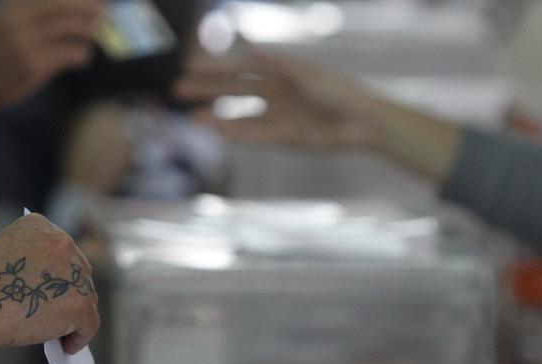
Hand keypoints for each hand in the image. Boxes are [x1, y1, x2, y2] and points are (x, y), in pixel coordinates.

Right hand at [0, 0, 100, 110]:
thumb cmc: (0, 44)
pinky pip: (72, 54)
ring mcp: (26, 40)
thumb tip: (85, 6)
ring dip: (90, 32)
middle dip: (94, 7)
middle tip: (105, 13)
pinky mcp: (33, 64)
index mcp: (16, 1)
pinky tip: (80, 58)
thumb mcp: (11, 14)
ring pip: (76, 28)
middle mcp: (20, 16)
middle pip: (71, 4)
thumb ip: (41, 7)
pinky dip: (82, 55)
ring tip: (89, 38)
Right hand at [0, 213, 98, 353]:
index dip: (60, 274)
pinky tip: (66, 347)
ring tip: (63, 333)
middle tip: (62, 315)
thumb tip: (55, 293)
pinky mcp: (80, 302)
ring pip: (87, 297)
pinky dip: (80, 338)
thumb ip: (32, 266)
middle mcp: (61, 241)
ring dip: (77, 316)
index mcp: (39, 225)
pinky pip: (90, 324)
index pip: (61, 250)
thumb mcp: (5, 261)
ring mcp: (74, 271)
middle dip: (73, 293)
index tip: (54, 291)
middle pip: (80, 272)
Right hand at [174, 50, 376, 149]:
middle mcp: (275, 91)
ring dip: (216, 117)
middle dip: (207, 88)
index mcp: (280, 70)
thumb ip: (279, 66)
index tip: (189, 66)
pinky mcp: (285, 136)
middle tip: (178, 89)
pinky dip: (236, 134)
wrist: (363, 122)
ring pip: (240, 115)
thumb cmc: (339, 92)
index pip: (239, 66)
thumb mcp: (308, 75)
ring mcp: (278, 114)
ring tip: (192, 118)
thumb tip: (251, 50)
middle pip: (233, 89)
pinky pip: (255, 134)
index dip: (214, 66)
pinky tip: (217, 132)